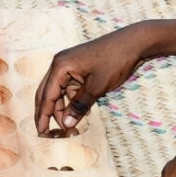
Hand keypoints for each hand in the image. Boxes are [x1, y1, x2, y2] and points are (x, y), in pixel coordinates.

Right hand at [32, 27, 148, 135]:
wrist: (134, 43)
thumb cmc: (115, 60)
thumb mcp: (97, 87)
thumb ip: (79, 106)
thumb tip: (66, 124)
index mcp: (61, 66)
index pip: (46, 96)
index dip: (43, 116)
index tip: (41, 133)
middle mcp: (61, 64)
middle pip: (47, 93)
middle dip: (48, 113)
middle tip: (47, 133)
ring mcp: (70, 65)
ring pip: (60, 92)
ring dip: (63, 109)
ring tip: (69, 127)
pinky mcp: (79, 68)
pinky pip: (71, 88)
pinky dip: (73, 101)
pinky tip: (82, 113)